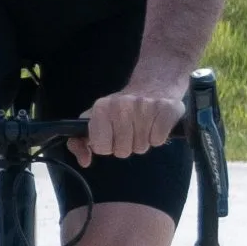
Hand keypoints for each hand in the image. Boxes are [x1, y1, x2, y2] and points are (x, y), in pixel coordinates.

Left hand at [67, 86, 184, 168]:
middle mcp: (122, 105)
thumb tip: (84, 162)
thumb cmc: (122, 107)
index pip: (101, 148)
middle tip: (131, 128)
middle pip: (122, 152)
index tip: (112, 134)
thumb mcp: (95, 119)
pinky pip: (158, 141)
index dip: (107, 145)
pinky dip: (158, 137)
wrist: (153, 83)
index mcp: (101, 108)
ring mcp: (145, 106)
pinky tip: (155, 123)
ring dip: (143, 140)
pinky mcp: (166, 109)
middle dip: (127, 144)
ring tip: (143, 124)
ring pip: (141, 147)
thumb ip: (80, 141)